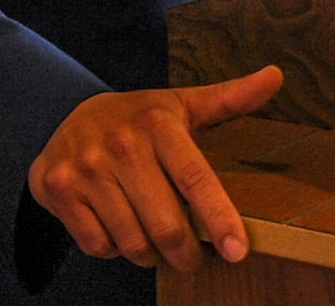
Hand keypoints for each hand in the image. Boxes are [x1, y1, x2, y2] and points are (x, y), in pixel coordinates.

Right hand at [28, 64, 283, 271]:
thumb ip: (229, 99)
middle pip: (165, 224)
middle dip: (185, 253)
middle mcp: (122, 145)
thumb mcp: (182, 104)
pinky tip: (119, 229)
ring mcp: (87, 169)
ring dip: (149, 254)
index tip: (237, 251)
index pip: (196, 178)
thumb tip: (276, 76)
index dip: (219, 217)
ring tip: (155, 244)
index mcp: (159, 124)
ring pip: (131, 241)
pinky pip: (98, 245)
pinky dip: (113, 249)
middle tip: (193, 259)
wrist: (66, 117)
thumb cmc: (139, 118)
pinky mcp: (59, 191)